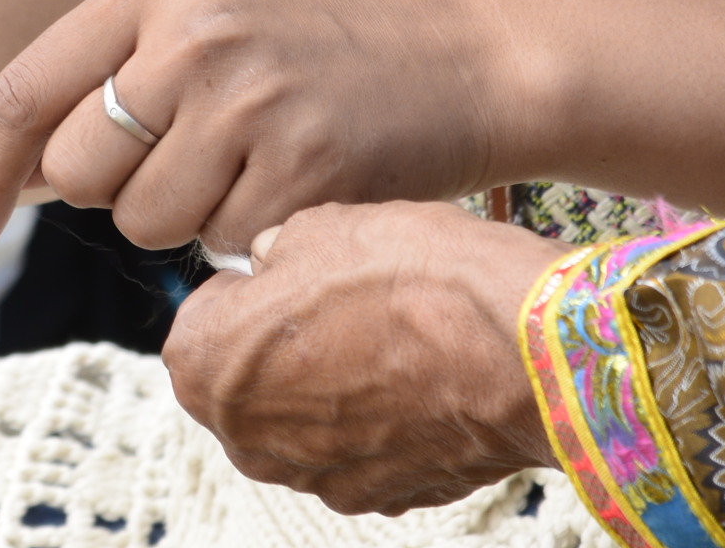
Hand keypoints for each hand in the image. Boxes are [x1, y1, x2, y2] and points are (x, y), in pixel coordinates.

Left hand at [0, 0, 506, 258]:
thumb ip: (113, 71)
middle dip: (119, 189)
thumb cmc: (322, 51)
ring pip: (144, 220)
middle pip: (79, 170)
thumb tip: (15, 169)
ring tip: (256, 162)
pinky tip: (300, 186)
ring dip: (189, 217)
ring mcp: (247, 99)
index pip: (23, 89)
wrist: (472, 60)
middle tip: (195, 159)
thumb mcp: (207, 17)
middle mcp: (190, 33)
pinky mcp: (302, 167)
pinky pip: (222, 246)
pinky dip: (252, 236)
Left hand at [165, 203, 558, 514]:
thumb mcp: (317, 228)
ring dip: (329, 385)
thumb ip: (273, 255)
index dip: (249, 288)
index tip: (289, 273)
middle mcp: (247, 439)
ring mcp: (316, 477)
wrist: (522, 349)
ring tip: (387, 339)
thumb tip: (274, 264)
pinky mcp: (381, 497)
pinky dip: (378, 420)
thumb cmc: (413, 279)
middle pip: (245, 380)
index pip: (202, 316)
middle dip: (279, 346)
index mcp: (207, 366)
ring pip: (301, 420)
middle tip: (338, 305)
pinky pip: (359, 449)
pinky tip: (417, 380)